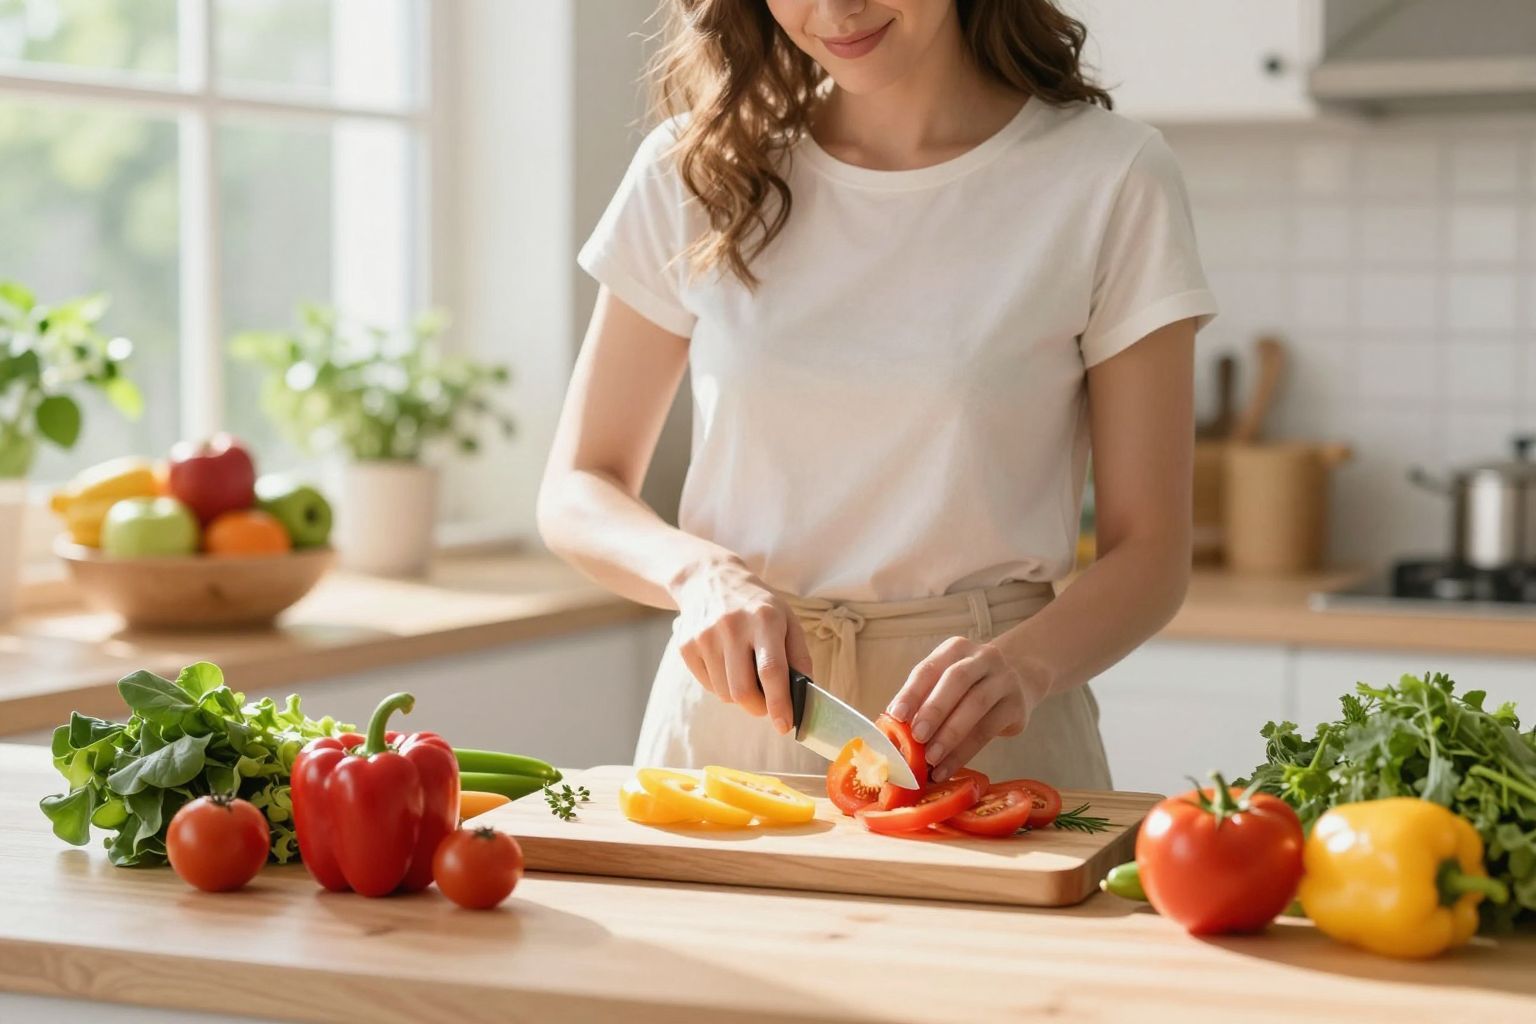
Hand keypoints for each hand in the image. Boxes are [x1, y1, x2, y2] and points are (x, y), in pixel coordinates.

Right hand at [671, 556, 812, 734]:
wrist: (708, 579)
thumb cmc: (757, 605)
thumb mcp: (787, 619)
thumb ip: (799, 656)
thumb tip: (804, 696)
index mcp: (764, 619)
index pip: (771, 671)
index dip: (779, 704)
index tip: (785, 726)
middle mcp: (732, 626)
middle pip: (743, 691)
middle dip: (759, 708)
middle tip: (766, 705)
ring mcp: (704, 636)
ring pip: (725, 694)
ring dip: (739, 695)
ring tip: (744, 672)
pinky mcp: (686, 646)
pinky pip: (708, 685)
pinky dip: (721, 685)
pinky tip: (726, 663)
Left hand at [885, 637, 1049, 781]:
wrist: (1021, 676)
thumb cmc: (969, 685)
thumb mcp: (946, 681)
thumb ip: (923, 700)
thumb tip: (891, 731)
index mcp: (955, 649)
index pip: (929, 668)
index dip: (911, 692)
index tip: (895, 715)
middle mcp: (982, 658)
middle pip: (956, 680)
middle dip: (933, 710)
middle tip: (916, 737)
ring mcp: (1004, 680)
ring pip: (975, 705)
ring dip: (950, 735)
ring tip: (930, 759)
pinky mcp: (1016, 706)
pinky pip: (988, 730)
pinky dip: (964, 752)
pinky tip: (947, 767)